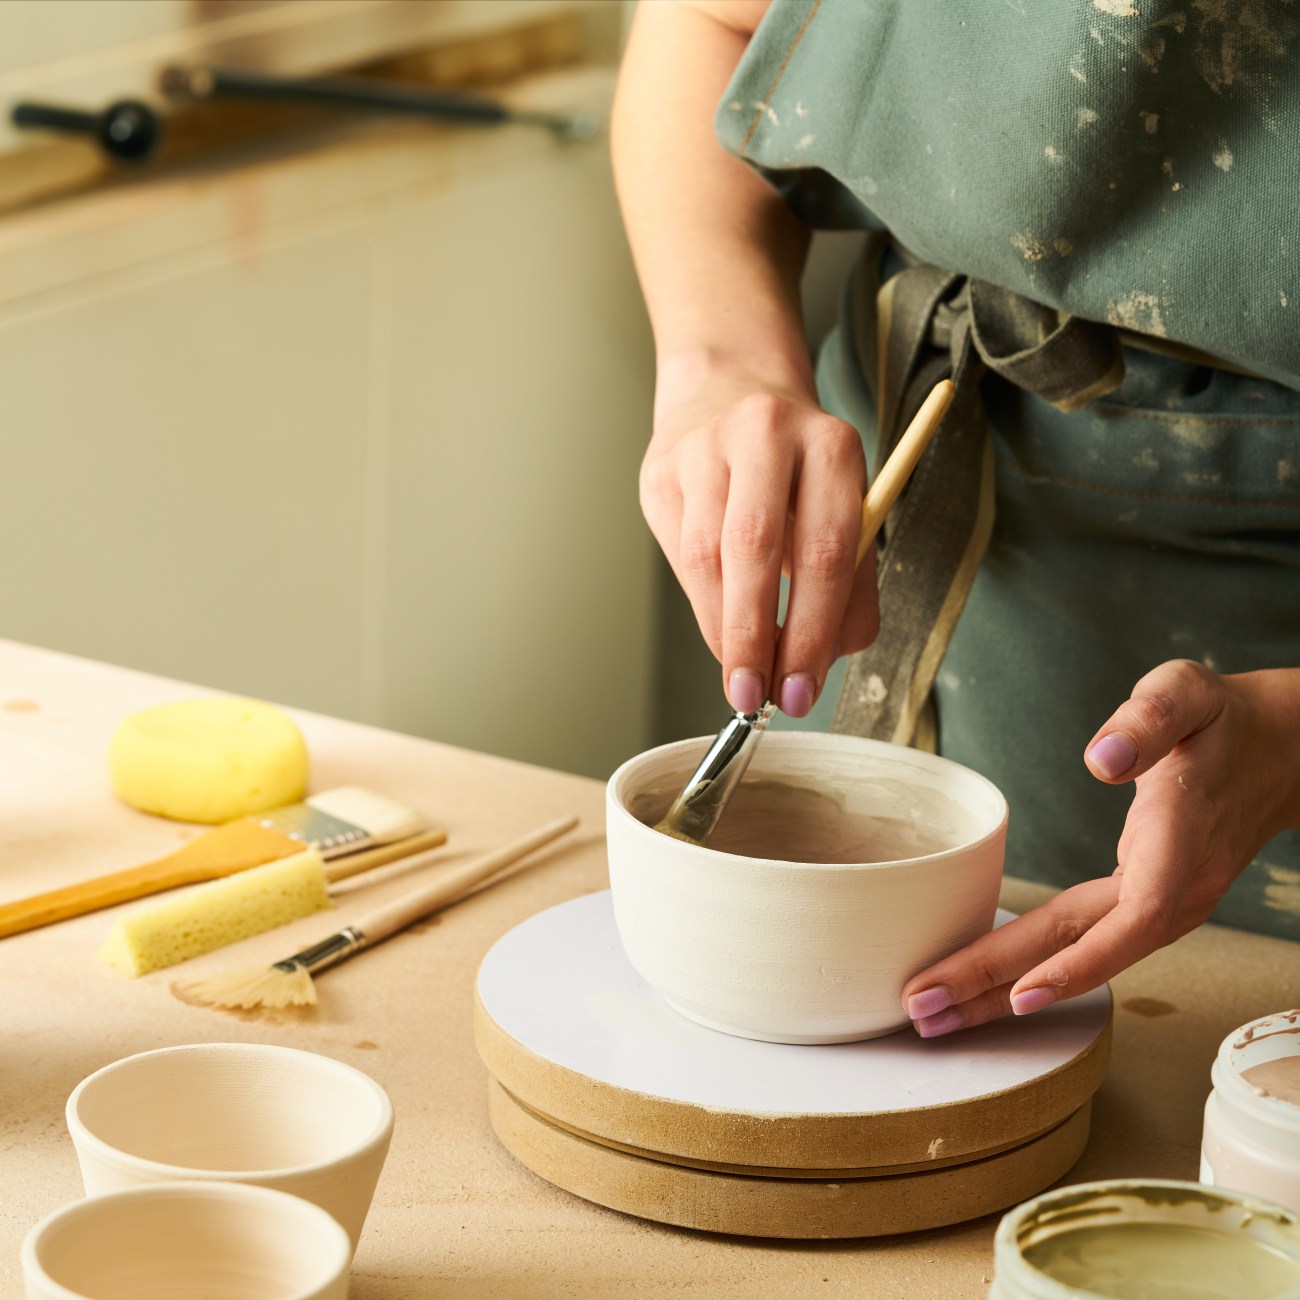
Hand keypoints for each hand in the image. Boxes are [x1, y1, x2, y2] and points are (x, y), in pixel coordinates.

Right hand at [641, 363, 878, 717]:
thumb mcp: (843, 510)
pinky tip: (719, 628)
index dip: (812, 630)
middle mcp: (765, 435)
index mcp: (830, 445)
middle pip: (756, 550)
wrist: (730, 391)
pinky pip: (677, 554)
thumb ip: (849, 585)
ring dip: (723, 630)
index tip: (803, 688)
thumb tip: (822, 662)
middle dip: (756, 637)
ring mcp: (703, 449)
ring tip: (740, 676)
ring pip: (706, 557)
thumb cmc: (797, 471)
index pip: (826, 550)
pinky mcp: (660, 472)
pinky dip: (702, 605)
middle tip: (758, 696)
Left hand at [901, 660, 1299, 1035]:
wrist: (1283, 751)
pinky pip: (1086, 945)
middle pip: (1085, 951)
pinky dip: (1030, 968)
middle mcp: (1176, 889)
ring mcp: (1164, 905)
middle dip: (1000, 988)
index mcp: (1181, 840)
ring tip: (936, 1015)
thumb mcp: (1187, 694)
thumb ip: (1148, 719)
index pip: (1134, 916)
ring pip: (1081, 958)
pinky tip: (983, 988)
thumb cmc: (1223, 720)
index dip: (1080, 961)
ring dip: (1004, 990)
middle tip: (925, 1011)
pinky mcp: (1148, 905)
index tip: (1022, 994)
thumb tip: (1102, 760)